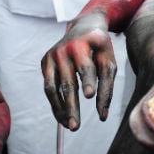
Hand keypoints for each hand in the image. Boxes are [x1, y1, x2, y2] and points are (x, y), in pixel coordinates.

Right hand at [41, 13, 116, 130]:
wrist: (83, 26)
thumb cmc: (100, 49)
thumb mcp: (108, 62)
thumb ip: (107, 87)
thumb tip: (102, 116)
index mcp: (83, 44)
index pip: (85, 66)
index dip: (88, 80)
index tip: (89, 96)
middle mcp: (63, 49)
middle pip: (67, 82)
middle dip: (71, 106)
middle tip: (75, 127)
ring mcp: (51, 55)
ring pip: (52, 88)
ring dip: (60, 109)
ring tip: (70, 126)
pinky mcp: (44, 61)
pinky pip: (48, 87)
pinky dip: (55, 104)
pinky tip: (63, 117)